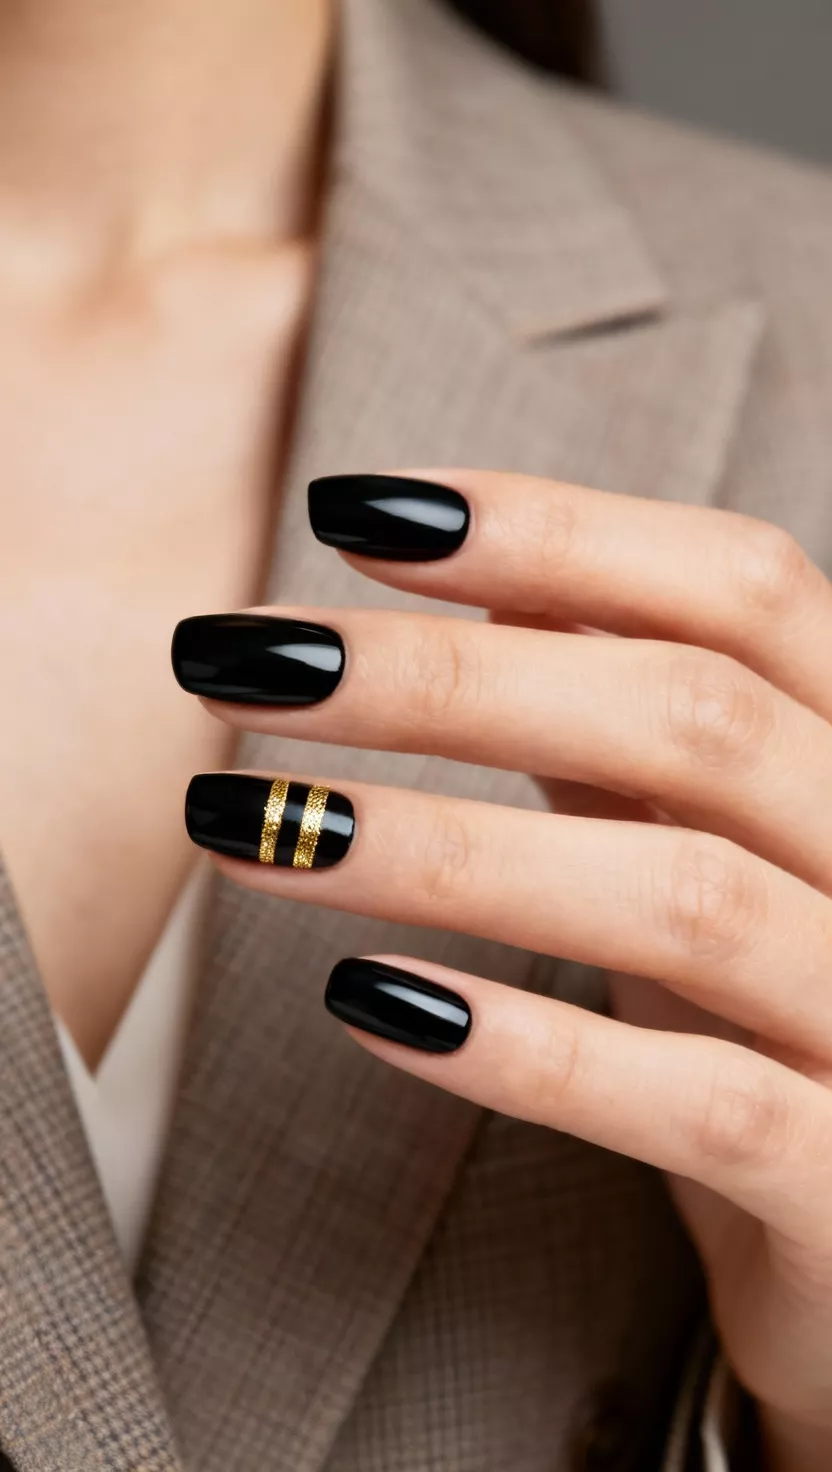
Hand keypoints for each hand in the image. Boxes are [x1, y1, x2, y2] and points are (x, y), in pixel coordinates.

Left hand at [174, 470, 831, 1471]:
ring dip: (442, 850)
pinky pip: (703, 1107)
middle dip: (448, 677)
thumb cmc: (773, 1011)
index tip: (351, 510)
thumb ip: (635, 722)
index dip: (554, 530)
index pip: (737, 587)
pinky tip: (366, 1003)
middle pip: (691, 715)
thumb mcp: (709, 842)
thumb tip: (502, 577)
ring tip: (251, 827)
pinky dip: (528, 1051)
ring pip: (684, 898)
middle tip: (243, 665)